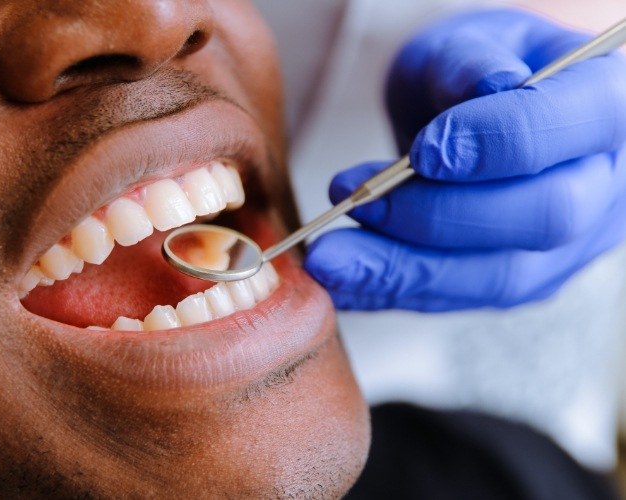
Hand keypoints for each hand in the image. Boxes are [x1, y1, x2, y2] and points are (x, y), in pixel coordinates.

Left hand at [304, 9, 625, 311]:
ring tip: (331, 259)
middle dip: (438, 215)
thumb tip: (490, 89)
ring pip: (496, 277)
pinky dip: (392, 292)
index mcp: (605, 106)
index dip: (495, 143)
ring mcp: (568, 245)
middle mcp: (602, 186)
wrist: (474, 118)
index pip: (569, 129)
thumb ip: (473, 63)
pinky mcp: (520, 280)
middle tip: (357, 200)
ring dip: (402, 270)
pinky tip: (343, 283)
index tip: (422, 152)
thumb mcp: (468, 44)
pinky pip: (458, 298)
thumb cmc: (472, 71)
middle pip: (542, 217)